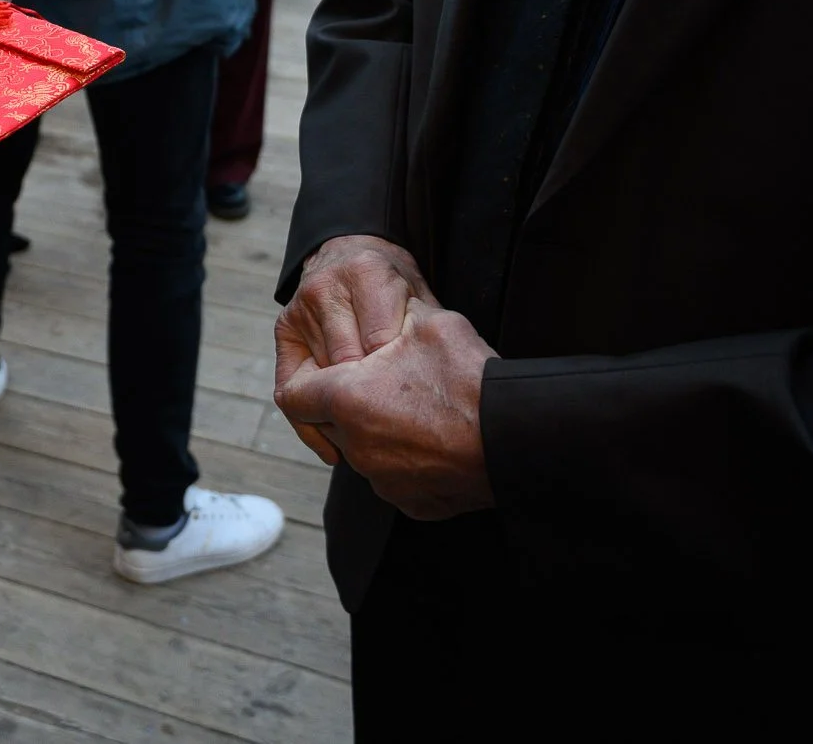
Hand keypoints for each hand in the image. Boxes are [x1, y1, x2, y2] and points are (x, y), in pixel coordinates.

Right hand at [274, 234, 431, 458]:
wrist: (349, 253)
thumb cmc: (394, 287)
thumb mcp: (419, 299)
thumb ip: (422, 332)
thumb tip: (439, 385)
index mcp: (368, 273)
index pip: (381, 341)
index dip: (398, 379)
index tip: (413, 409)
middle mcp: (327, 287)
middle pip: (348, 361)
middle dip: (371, 398)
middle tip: (396, 434)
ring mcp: (301, 307)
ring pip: (321, 377)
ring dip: (344, 411)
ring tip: (369, 442)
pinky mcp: (285, 327)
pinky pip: (291, 384)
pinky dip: (311, 418)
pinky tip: (332, 444)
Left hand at [277, 294, 497, 519]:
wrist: (520, 438)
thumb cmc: (471, 380)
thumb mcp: (428, 324)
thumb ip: (392, 318)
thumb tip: (387, 310)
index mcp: (347, 401)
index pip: (292, 395)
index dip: (307, 378)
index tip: (329, 369)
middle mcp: (356, 447)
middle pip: (328, 423)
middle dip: (345, 402)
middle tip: (382, 381)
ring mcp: (383, 480)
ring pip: (362, 450)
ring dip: (377, 430)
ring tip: (417, 409)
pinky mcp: (410, 502)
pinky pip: (395, 477)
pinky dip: (407, 460)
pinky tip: (436, 440)